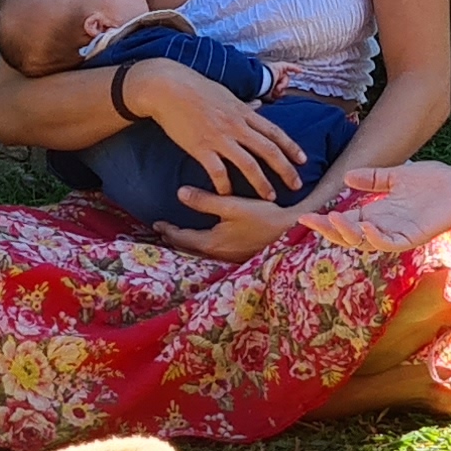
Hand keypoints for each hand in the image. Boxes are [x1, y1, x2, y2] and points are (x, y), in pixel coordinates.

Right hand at [129, 60, 308, 199]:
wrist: (168, 87)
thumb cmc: (196, 88)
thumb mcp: (227, 94)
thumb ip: (244, 105)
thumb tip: (258, 106)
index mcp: (244, 112)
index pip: (275, 132)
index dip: (291, 148)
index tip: (303, 161)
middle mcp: (236, 125)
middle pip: (268, 150)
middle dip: (285, 169)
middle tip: (296, 185)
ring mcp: (219, 137)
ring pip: (248, 164)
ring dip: (261, 182)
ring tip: (269, 197)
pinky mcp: (200, 147)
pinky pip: (217, 171)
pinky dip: (225, 185)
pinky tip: (228, 195)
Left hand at [153, 188, 314, 261]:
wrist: (293, 232)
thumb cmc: (264, 217)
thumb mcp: (233, 205)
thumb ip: (205, 200)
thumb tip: (180, 192)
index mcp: (212, 242)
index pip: (182, 238)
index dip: (168, 230)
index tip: (156, 223)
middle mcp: (218, 254)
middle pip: (189, 249)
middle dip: (175, 239)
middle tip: (163, 231)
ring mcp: (230, 258)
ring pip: (200, 253)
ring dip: (188, 243)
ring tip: (180, 235)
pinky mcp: (240, 256)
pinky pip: (213, 252)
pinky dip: (202, 245)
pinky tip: (206, 239)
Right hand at [302, 164, 450, 255]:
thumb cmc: (433, 181)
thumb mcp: (397, 176)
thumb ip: (374, 178)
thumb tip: (347, 177)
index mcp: (379, 214)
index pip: (346, 223)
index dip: (326, 222)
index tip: (306, 215)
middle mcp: (385, 227)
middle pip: (350, 236)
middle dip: (328, 230)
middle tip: (310, 220)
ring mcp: (398, 233)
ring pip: (365, 242)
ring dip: (347, 234)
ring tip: (331, 219)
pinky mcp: (413, 237)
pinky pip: (390, 243)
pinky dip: (375, 237)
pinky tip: (363, 226)